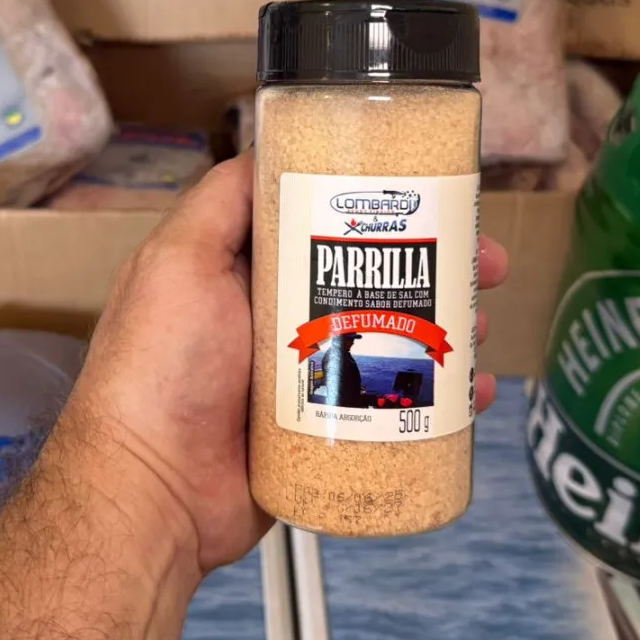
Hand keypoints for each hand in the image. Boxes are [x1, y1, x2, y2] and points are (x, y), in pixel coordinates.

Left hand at [62, 153, 508, 572]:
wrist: (154, 491)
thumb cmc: (156, 372)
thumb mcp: (177, 263)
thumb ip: (218, 204)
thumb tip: (263, 147)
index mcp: (246, 273)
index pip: (325, 222)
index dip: (380, 206)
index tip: (433, 193)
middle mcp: (279, 319)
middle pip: (374, 280)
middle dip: (436, 267)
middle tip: (486, 263)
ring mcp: (306, 379)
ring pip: (393, 341)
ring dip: (447, 328)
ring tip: (483, 326)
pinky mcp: (325, 433)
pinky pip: (392, 407)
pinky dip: (438, 399)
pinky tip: (473, 393)